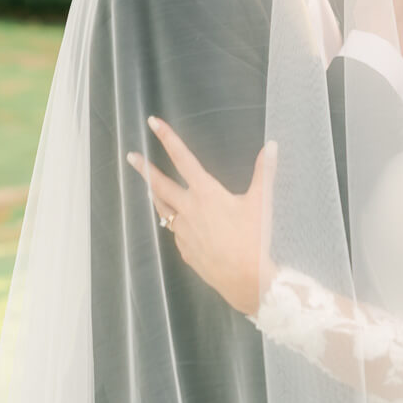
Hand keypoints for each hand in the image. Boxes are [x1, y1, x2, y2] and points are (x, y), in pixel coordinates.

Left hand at [127, 118, 277, 315]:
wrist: (246, 279)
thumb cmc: (254, 238)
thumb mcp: (261, 202)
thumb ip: (264, 172)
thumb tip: (272, 146)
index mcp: (206, 193)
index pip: (183, 158)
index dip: (168, 138)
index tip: (153, 123)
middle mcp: (189, 210)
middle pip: (160, 185)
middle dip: (144, 169)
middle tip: (131, 157)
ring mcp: (184, 232)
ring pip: (163, 209)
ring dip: (156, 195)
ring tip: (150, 188)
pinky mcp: (186, 250)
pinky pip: (175, 232)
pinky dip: (174, 222)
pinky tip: (179, 223)